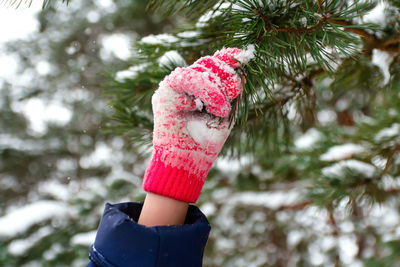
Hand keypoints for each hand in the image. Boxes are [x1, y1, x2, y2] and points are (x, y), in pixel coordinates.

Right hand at [143, 48, 244, 202]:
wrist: (188, 161)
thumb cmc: (207, 140)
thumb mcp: (226, 111)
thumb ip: (231, 88)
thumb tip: (240, 62)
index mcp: (199, 88)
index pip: (213, 63)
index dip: (228, 57)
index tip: (244, 55)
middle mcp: (186, 85)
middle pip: (208, 62)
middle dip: (226, 76)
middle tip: (230, 99)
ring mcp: (174, 87)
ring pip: (199, 69)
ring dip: (216, 88)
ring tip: (220, 110)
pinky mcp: (165, 91)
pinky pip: (186, 77)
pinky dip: (204, 90)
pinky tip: (209, 107)